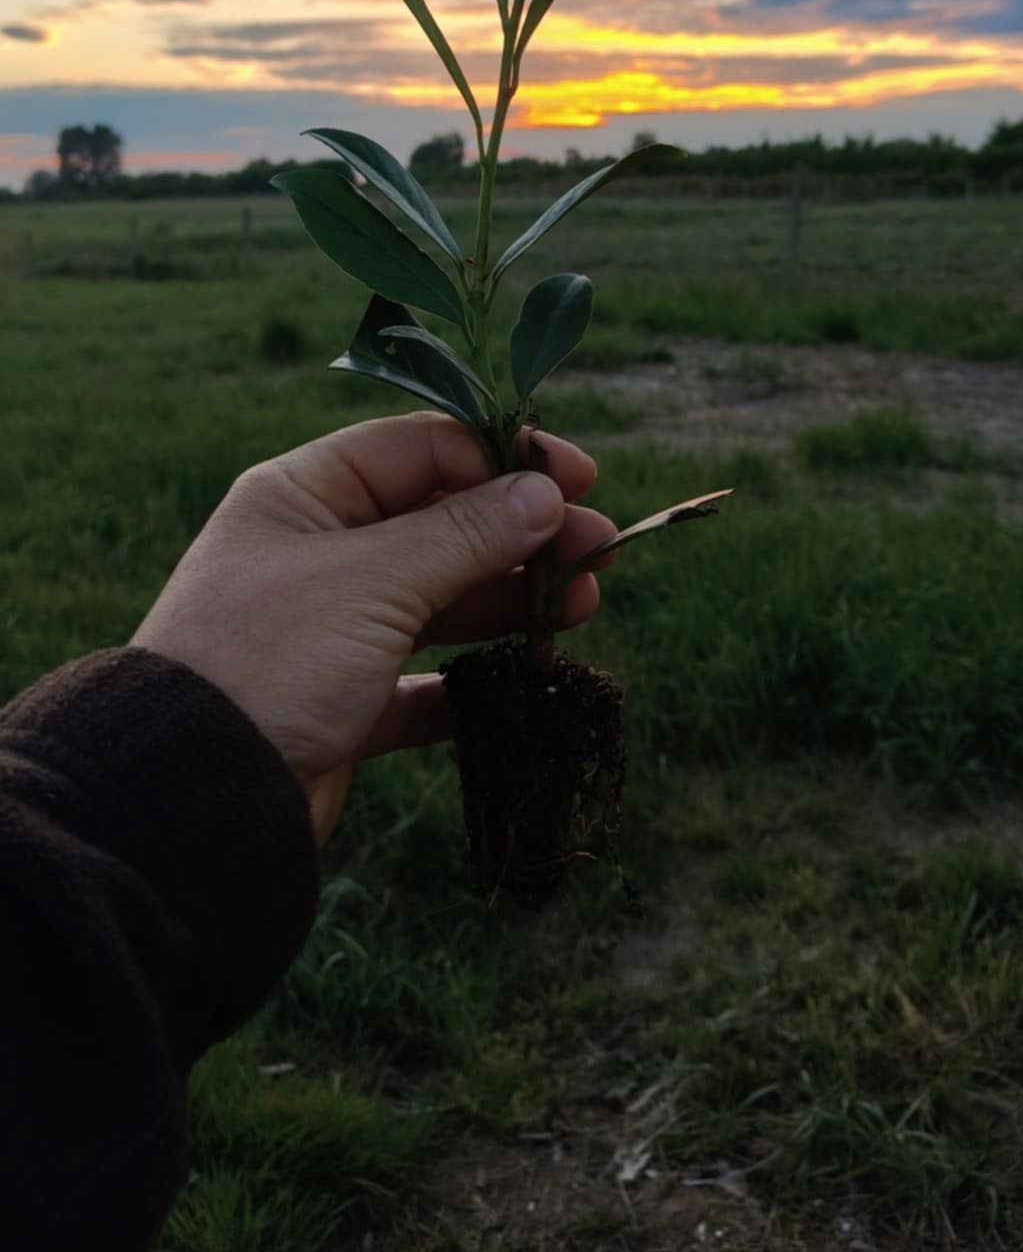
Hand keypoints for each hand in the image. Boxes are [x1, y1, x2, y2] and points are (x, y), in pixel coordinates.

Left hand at [132, 413, 614, 843]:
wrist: (194, 802)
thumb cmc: (270, 661)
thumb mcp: (374, 581)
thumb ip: (465, 535)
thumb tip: (545, 493)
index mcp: (304, 495)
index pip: (419, 449)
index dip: (502, 457)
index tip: (577, 479)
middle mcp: (317, 552)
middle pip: (441, 522)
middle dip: (523, 532)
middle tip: (599, 549)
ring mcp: (331, 629)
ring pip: (442, 598)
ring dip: (511, 597)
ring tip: (581, 607)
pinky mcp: (344, 703)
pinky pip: (425, 679)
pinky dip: (475, 676)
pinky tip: (527, 675)